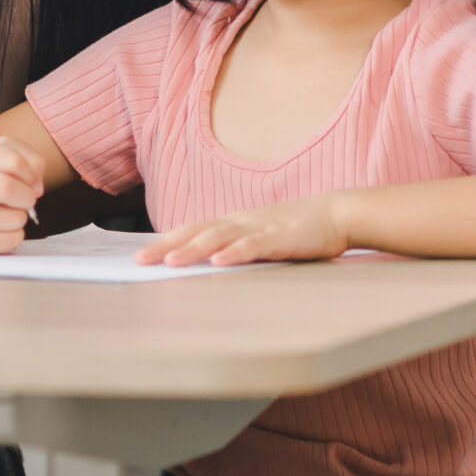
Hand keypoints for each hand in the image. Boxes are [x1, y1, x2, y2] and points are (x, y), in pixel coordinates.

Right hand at [0, 140, 43, 255]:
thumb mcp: (7, 158)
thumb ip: (30, 160)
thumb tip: (36, 188)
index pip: (12, 161)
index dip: (30, 173)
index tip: (28, 179)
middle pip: (6, 188)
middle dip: (27, 196)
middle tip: (26, 199)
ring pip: (11, 218)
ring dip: (22, 217)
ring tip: (11, 213)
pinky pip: (8, 241)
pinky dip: (16, 236)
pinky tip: (5, 228)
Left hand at [137, 193, 351, 266]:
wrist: (336, 213)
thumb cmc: (296, 229)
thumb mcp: (260, 236)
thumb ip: (236, 246)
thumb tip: (207, 263)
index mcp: (233, 222)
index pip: (192, 230)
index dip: (166, 240)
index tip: (140, 254)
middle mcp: (240, 221)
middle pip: (197, 231)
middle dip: (167, 245)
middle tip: (140, 260)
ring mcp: (259, 228)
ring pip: (220, 237)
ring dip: (193, 248)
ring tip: (171, 261)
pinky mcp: (280, 238)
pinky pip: (254, 246)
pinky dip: (235, 253)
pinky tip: (219, 261)